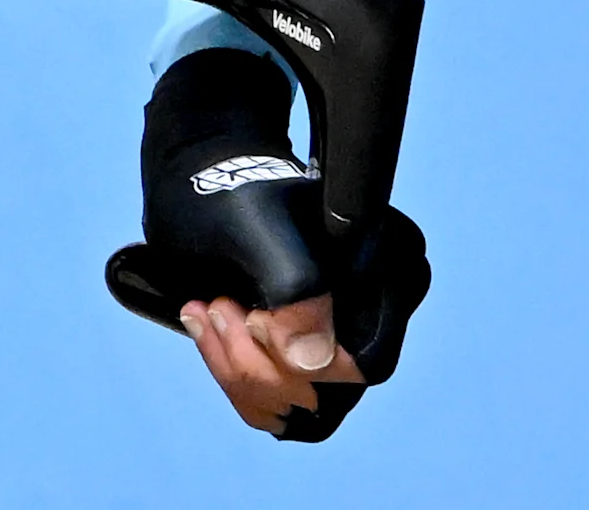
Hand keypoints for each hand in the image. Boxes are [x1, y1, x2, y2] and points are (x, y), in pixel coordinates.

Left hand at [109, 47, 428, 442]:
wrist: (195, 181)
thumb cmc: (228, 195)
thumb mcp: (256, 230)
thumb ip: (296, 288)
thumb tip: (316, 361)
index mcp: (392, 264)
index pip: (363, 364)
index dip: (303, 357)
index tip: (254, 314)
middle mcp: (379, 305)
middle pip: (329, 392)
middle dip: (258, 365)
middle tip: (216, 307)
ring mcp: (346, 332)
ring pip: (299, 405)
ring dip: (238, 370)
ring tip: (208, 311)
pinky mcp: (311, 352)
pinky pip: (280, 406)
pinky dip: (234, 378)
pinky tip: (210, 331)